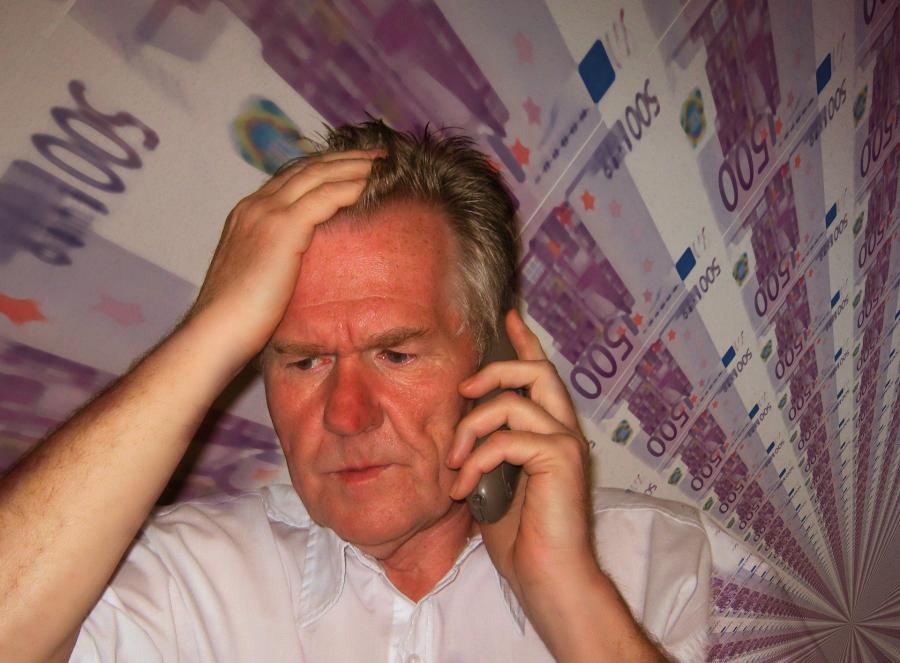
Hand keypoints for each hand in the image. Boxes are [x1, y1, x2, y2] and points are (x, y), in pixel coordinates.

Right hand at [188, 150, 380, 365]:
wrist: (216, 331)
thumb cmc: (239, 318)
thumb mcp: (258, 277)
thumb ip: (276, 260)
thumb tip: (299, 269)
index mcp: (248, 214)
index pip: (292, 177)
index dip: (325, 168)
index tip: (353, 165)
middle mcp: (255, 206)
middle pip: (307, 168)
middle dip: (345, 158)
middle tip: (377, 154)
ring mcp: (267, 214)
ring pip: (319, 175)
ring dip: (353, 165)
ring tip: (382, 162)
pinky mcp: (282, 229)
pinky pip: (325, 197)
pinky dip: (351, 187)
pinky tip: (371, 184)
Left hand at [448, 309, 595, 604]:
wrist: (550, 579)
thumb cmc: (524, 539)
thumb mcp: (495, 483)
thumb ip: (488, 450)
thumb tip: (462, 429)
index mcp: (551, 433)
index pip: (541, 375)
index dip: (525, 342)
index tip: (509, 316)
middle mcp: (565, 431)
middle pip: (536, 371)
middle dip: (494, 370)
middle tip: (464, 387)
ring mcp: (567, 443)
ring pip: (512, 403)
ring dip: (470, 429)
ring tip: (453, 463)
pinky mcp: (561, 458)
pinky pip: (507, 438)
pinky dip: (476, 459)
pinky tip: (464, 486)